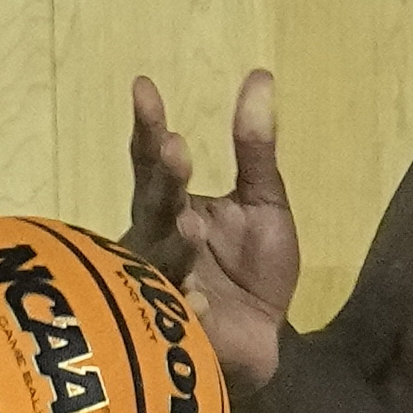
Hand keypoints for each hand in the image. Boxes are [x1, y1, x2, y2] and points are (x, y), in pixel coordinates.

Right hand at [123, 71, 300, 389]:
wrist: (268, 338)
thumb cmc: (254, 267)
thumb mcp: (264, 201)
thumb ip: (255, 147)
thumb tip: (261, 75)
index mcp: (174, 205)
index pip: (153, 161)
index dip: (148, 126)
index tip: (144, 87)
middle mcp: (156, 240)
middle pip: (152, 204)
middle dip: (162, 179)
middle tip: (174, 149)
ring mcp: (160, 285)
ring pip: (158, 259)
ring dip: (174, 242)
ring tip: (192, 226)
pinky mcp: (176, 330)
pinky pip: (176, 317)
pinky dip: (186, 308)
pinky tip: (199, 302)